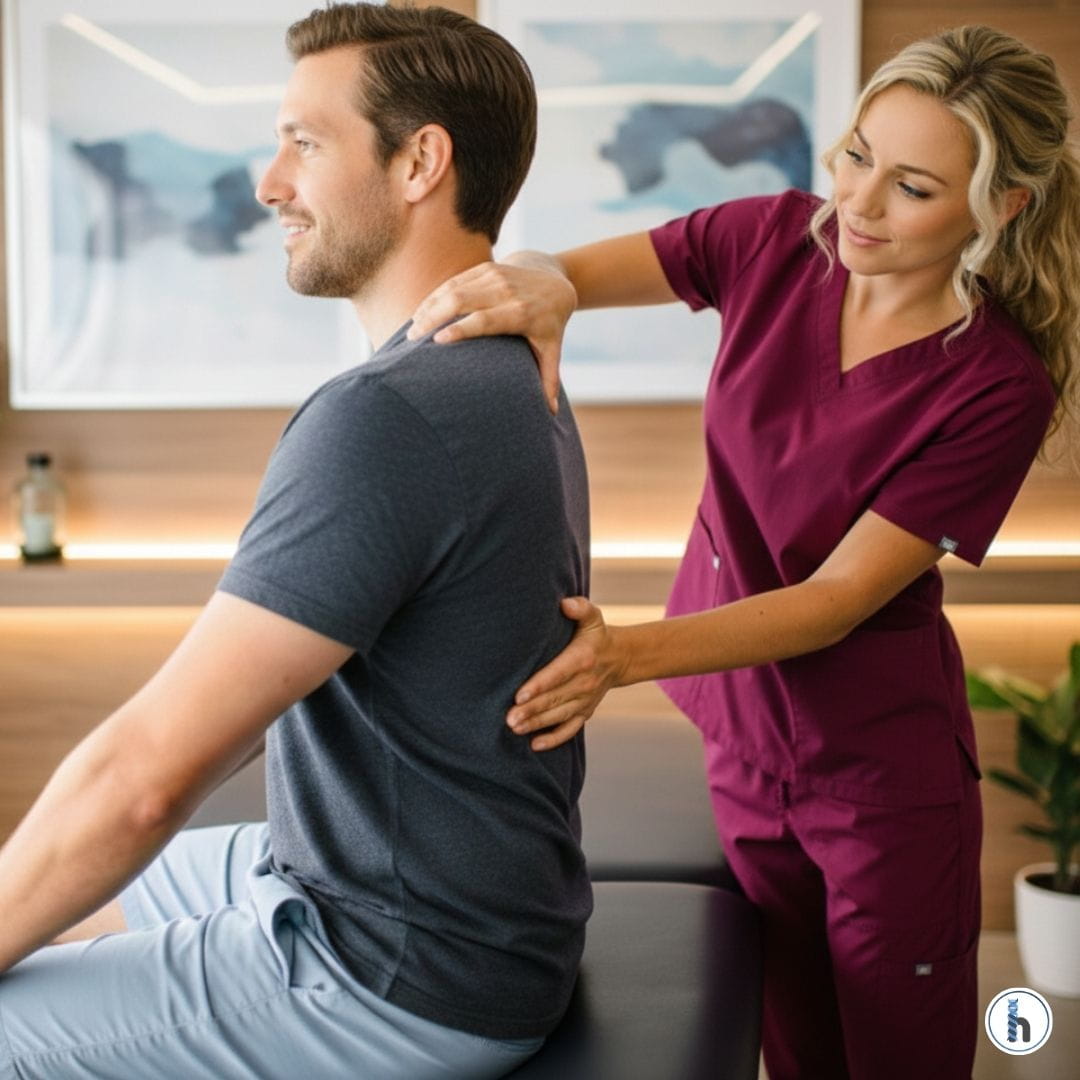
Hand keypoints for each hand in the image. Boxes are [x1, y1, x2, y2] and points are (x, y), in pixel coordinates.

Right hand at [408, 256, 576, 413]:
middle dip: (434, 318)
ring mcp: (495, 276)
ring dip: (429, 308)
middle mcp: (506, 291)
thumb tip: (551, 413)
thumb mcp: (552, 349)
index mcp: (522, 313)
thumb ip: (549, 379)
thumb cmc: (550, 324)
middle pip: (462, 301)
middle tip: (413, 340)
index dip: (461, 329)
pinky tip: (420, 313)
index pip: (486, 320)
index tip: (438, 341)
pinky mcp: (485, 268)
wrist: (554, 281)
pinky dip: (434, 297)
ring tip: (412, 330)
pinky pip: (454, 281)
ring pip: (453, 289)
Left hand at [506, 597, 624, 750]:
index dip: (539, 685)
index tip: (519, 695)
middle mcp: (584, 682)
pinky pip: (570, 729)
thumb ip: (580, 608)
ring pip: (559, 715)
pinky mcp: (585, 711)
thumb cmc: (596, 635)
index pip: (558, 674)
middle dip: (531, 710)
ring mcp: (585, 700)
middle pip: (555, 699)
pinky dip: (554, 739)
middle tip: (509, 719)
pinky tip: (535, 745)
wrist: (620, 658)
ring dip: (536, 724)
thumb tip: (565, 604)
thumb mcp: (593, 617)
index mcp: (582, 658)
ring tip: (514, 728)